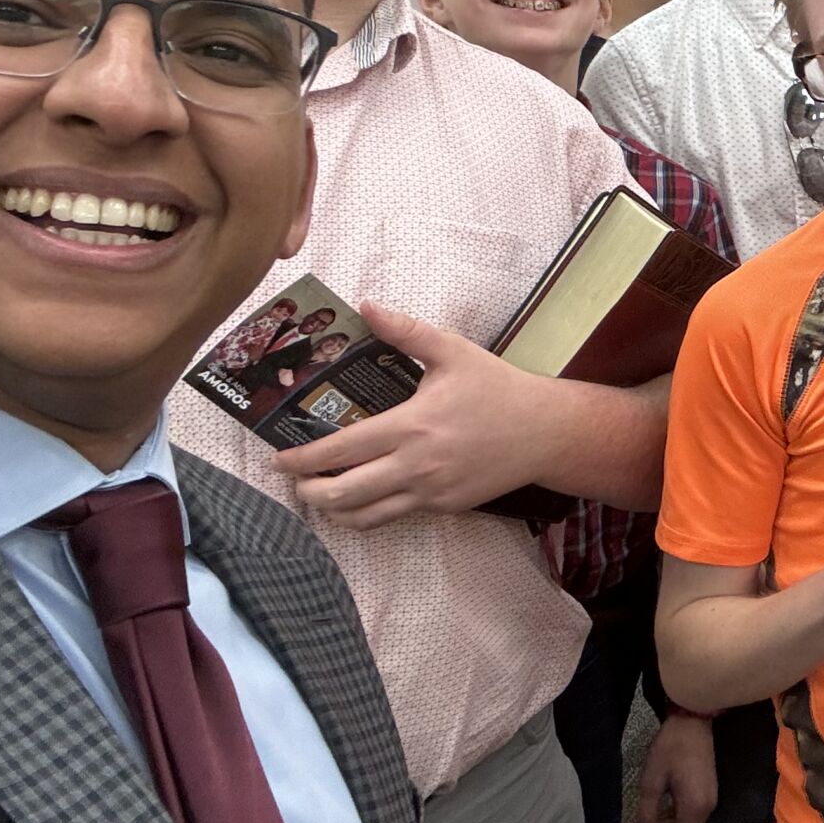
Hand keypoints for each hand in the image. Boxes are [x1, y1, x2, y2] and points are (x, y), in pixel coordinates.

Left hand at [271, 303, 554, 526]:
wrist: (544, 432)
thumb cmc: (498, 389)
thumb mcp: (454, 351)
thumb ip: (406, 331)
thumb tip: (366, 306)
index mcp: (412, 426)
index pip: (341, 450)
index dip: (302, 458)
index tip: (278, 457)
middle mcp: (416, 466)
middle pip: (343, 493)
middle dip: (308, 491)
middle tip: (294, 480)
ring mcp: (430, 492)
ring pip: (365, 516)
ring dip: (332, 510)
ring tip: (318, 496)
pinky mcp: (444, 507)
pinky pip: (395, 516)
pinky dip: (367, 513)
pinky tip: (359, 499)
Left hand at [628, 712, 717, 822]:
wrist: (693, 721)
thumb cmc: (670, 749)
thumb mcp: (652, 781)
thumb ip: (647, 814)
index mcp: (694, 808)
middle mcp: (706, 808)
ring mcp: (709, 799)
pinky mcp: (707, 791)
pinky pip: (691, 815)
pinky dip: (675, 821)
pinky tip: (659, 819)